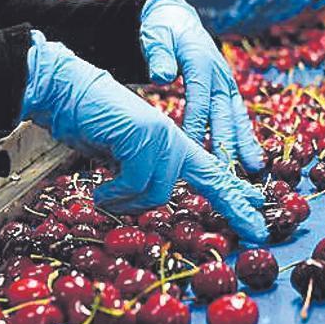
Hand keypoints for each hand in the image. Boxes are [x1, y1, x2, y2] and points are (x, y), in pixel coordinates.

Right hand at [21, 31, 268, 242]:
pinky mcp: (146, 135)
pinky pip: (137, 183)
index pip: (211, 171)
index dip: (234, 192)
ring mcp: (163, 135)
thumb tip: (148, 201)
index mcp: (173, 143)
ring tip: (105, 192)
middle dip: (236, 206)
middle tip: (260, 231)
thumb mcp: (120, 161)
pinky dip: (114, 193)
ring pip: (158, 192)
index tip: (259, 208)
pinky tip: (100, 188)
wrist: (64, 91)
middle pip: (213, 179)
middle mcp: (175, 139)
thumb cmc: (88, 126)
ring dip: (126, 201)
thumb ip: (140, 178)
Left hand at [139, 0, 263, 171]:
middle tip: (224, 170)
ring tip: (252, 169)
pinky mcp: (229, 91)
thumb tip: (162, 76)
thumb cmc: (164, 30)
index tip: (190, 150)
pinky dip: (246, 138)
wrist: (178, 19)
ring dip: (244, 144)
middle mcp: (220, 75)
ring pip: (237, 117)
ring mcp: (227, 84)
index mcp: (201, 63)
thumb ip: (159, 55)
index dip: (196, 126)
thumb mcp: (157, 35)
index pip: (199, 101)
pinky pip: (239, 117)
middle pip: (223, 114)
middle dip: (225, 143)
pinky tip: (253, 161)